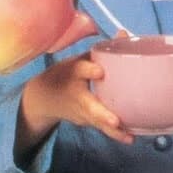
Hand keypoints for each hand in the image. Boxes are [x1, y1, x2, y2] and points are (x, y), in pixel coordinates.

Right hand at [17, 54, 132, 150]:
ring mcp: (79, 112)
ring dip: (112, 131)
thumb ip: (102, 50)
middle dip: (102, 115)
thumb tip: (124, 34)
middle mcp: (75, 96)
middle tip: (116, 122)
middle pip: (88, 107)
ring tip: (128, 137)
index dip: (89, 70)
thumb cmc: (66, 74)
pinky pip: (99, 127)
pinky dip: (114, 134)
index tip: (99, 72)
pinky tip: (129, 137)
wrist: (43, 98)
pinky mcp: (85, 122)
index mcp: (72, 74)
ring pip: (96, 123)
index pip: (79, 70)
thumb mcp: (79, 59)